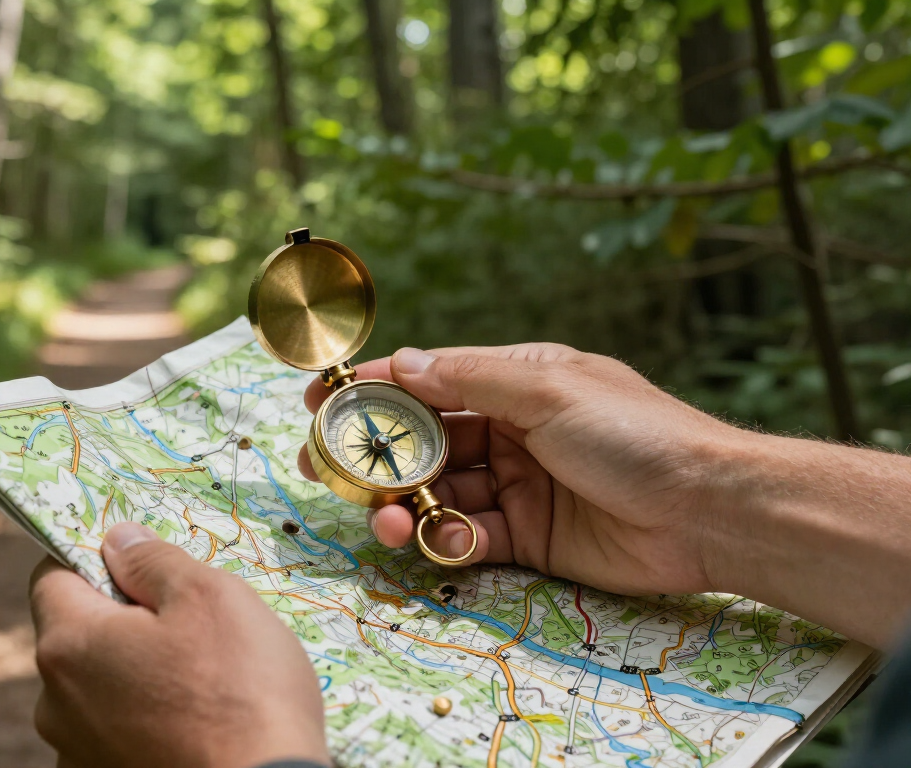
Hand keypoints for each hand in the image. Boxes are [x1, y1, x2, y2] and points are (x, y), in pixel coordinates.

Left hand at [30, 522, 329, 767]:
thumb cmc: (242, 694)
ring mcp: (77, 754)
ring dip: (138, 675)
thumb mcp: (210, 597)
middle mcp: (56, 705)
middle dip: (125, 622)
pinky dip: (147, 722)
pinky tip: (195, 726)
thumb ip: (153, 560)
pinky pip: (117, 734)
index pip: (52, 576)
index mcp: (69, 645)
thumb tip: (118, 540)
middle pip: (79, 635)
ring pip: (100, 688)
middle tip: (190, 627)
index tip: (141, 564)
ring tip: (202, 684)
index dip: (95, 559)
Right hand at [299, 344, 739, 596]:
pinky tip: (445, 541)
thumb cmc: (635, 434)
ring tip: (383, 520)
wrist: (709, 512)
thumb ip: (469, 379)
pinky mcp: (527, 538)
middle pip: (423, 441)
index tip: (321, 401)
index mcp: (516, 381)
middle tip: (325, 469)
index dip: (374, 389)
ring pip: (438, 493)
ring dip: (404, 505)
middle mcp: (510, 430)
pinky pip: (468, 537)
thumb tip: (401, 363)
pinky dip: (448, 540)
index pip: (430, 380)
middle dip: (374, 455)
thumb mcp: (548, 390)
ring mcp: (517, 486)